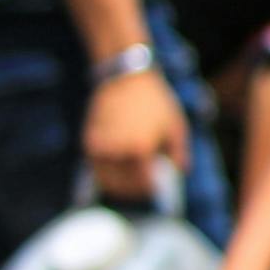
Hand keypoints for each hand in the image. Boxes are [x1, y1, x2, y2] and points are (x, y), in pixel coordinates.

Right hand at [85, 68, 189, 202]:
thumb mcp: (176, 127)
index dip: (151, 190)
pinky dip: (107, 174)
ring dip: (119, 186)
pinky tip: (120, 169)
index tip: (157, 188)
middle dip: (136, 190)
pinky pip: (96, 169)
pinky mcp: (89, 142)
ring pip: (106, 181)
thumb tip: (180, 173)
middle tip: (145, 187)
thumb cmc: (155, 102)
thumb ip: (179, 153)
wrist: (125, 79)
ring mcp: (100, 148)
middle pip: (123, 187)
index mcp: (139, 149)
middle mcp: (116, 151)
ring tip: (132, 181)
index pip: (143, 184)